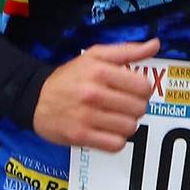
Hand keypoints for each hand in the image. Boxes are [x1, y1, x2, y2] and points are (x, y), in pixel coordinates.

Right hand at [32, 38, 159, 152]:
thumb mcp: (95, 55)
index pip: (144, 87)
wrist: (34, 98)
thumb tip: (156, 44)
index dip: (143, 90)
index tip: (133, 90)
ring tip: (114, 117)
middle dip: (135, 107)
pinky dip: (116, 139)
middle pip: (139, 108)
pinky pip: (116, 144)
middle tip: (123, 104)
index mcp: (100, 71)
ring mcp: (86, 117)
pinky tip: (107, 130)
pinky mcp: (81, 136)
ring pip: (130, 128)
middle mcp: (93, 93)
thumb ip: (128, 50)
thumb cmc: (69, 76)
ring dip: (126, 124)